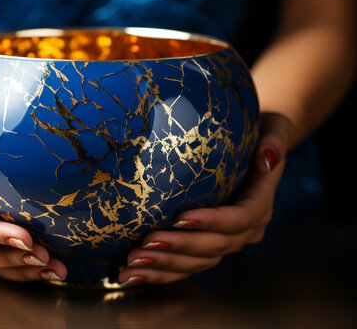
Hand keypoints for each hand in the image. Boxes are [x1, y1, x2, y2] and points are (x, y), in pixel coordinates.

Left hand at [119, 113, 291, 285]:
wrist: (251, 153)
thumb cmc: (259, 135)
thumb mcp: (273, 130)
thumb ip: (274, 142)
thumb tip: (266, 158)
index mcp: (259, 205)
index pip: (238, 219)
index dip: (211, 222)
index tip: (180, 217)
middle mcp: (244, 231)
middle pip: (213, 247)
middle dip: (178, 248)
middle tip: (146, 244)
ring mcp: (224, 244)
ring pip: (195, 263)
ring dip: (163, 265)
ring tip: (132, 263)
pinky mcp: (204, 249)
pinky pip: (184, 267)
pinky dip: (158, 274)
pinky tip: (131, 275)